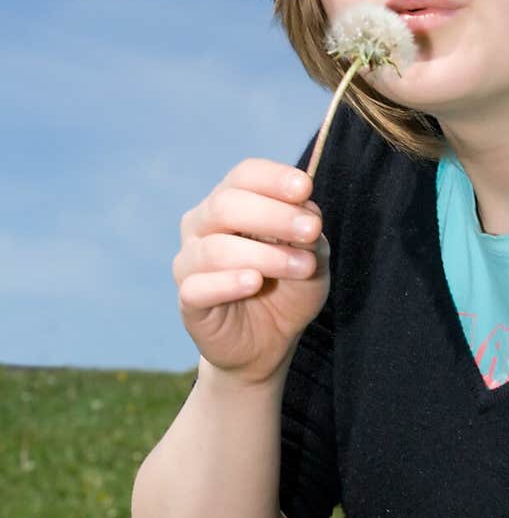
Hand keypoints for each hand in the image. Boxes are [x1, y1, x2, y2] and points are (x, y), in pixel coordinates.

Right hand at [172, 158, 330, 386]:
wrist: (270, 343)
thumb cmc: (287, 289)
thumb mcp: (312, 258)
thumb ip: (308, 234)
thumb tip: (305, 209)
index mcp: (231, 203)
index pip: (244, 175)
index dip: (273, 178)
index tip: (304, 188)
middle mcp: (202, 225)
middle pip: (226, 205)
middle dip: (274, 215)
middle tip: (311, 231)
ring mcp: (190, 262)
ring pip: (216, 248)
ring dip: (266, 256)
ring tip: (302, 268)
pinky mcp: (188, 300)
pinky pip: (198, 286)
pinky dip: (228, 282)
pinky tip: (254, 283)